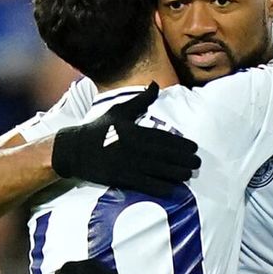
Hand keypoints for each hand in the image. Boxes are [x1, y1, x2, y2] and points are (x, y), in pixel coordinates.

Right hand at [52, 82, 200, 196]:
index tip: (194, 148)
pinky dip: (160, 187)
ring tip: (189, 175)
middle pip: (165, 155)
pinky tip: (172, 189)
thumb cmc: (99, 129)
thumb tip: (155, 84)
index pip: (164, 138)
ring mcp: (127, 164)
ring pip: (158, 171)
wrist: (75, 149)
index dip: (181, 144)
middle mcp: (134, 148)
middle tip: (197, 163)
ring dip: (176, 174)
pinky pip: (145, 184)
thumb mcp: (119, 111)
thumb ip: (140, 100)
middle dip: (183, 160)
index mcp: (134, 131)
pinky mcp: (121, 178)